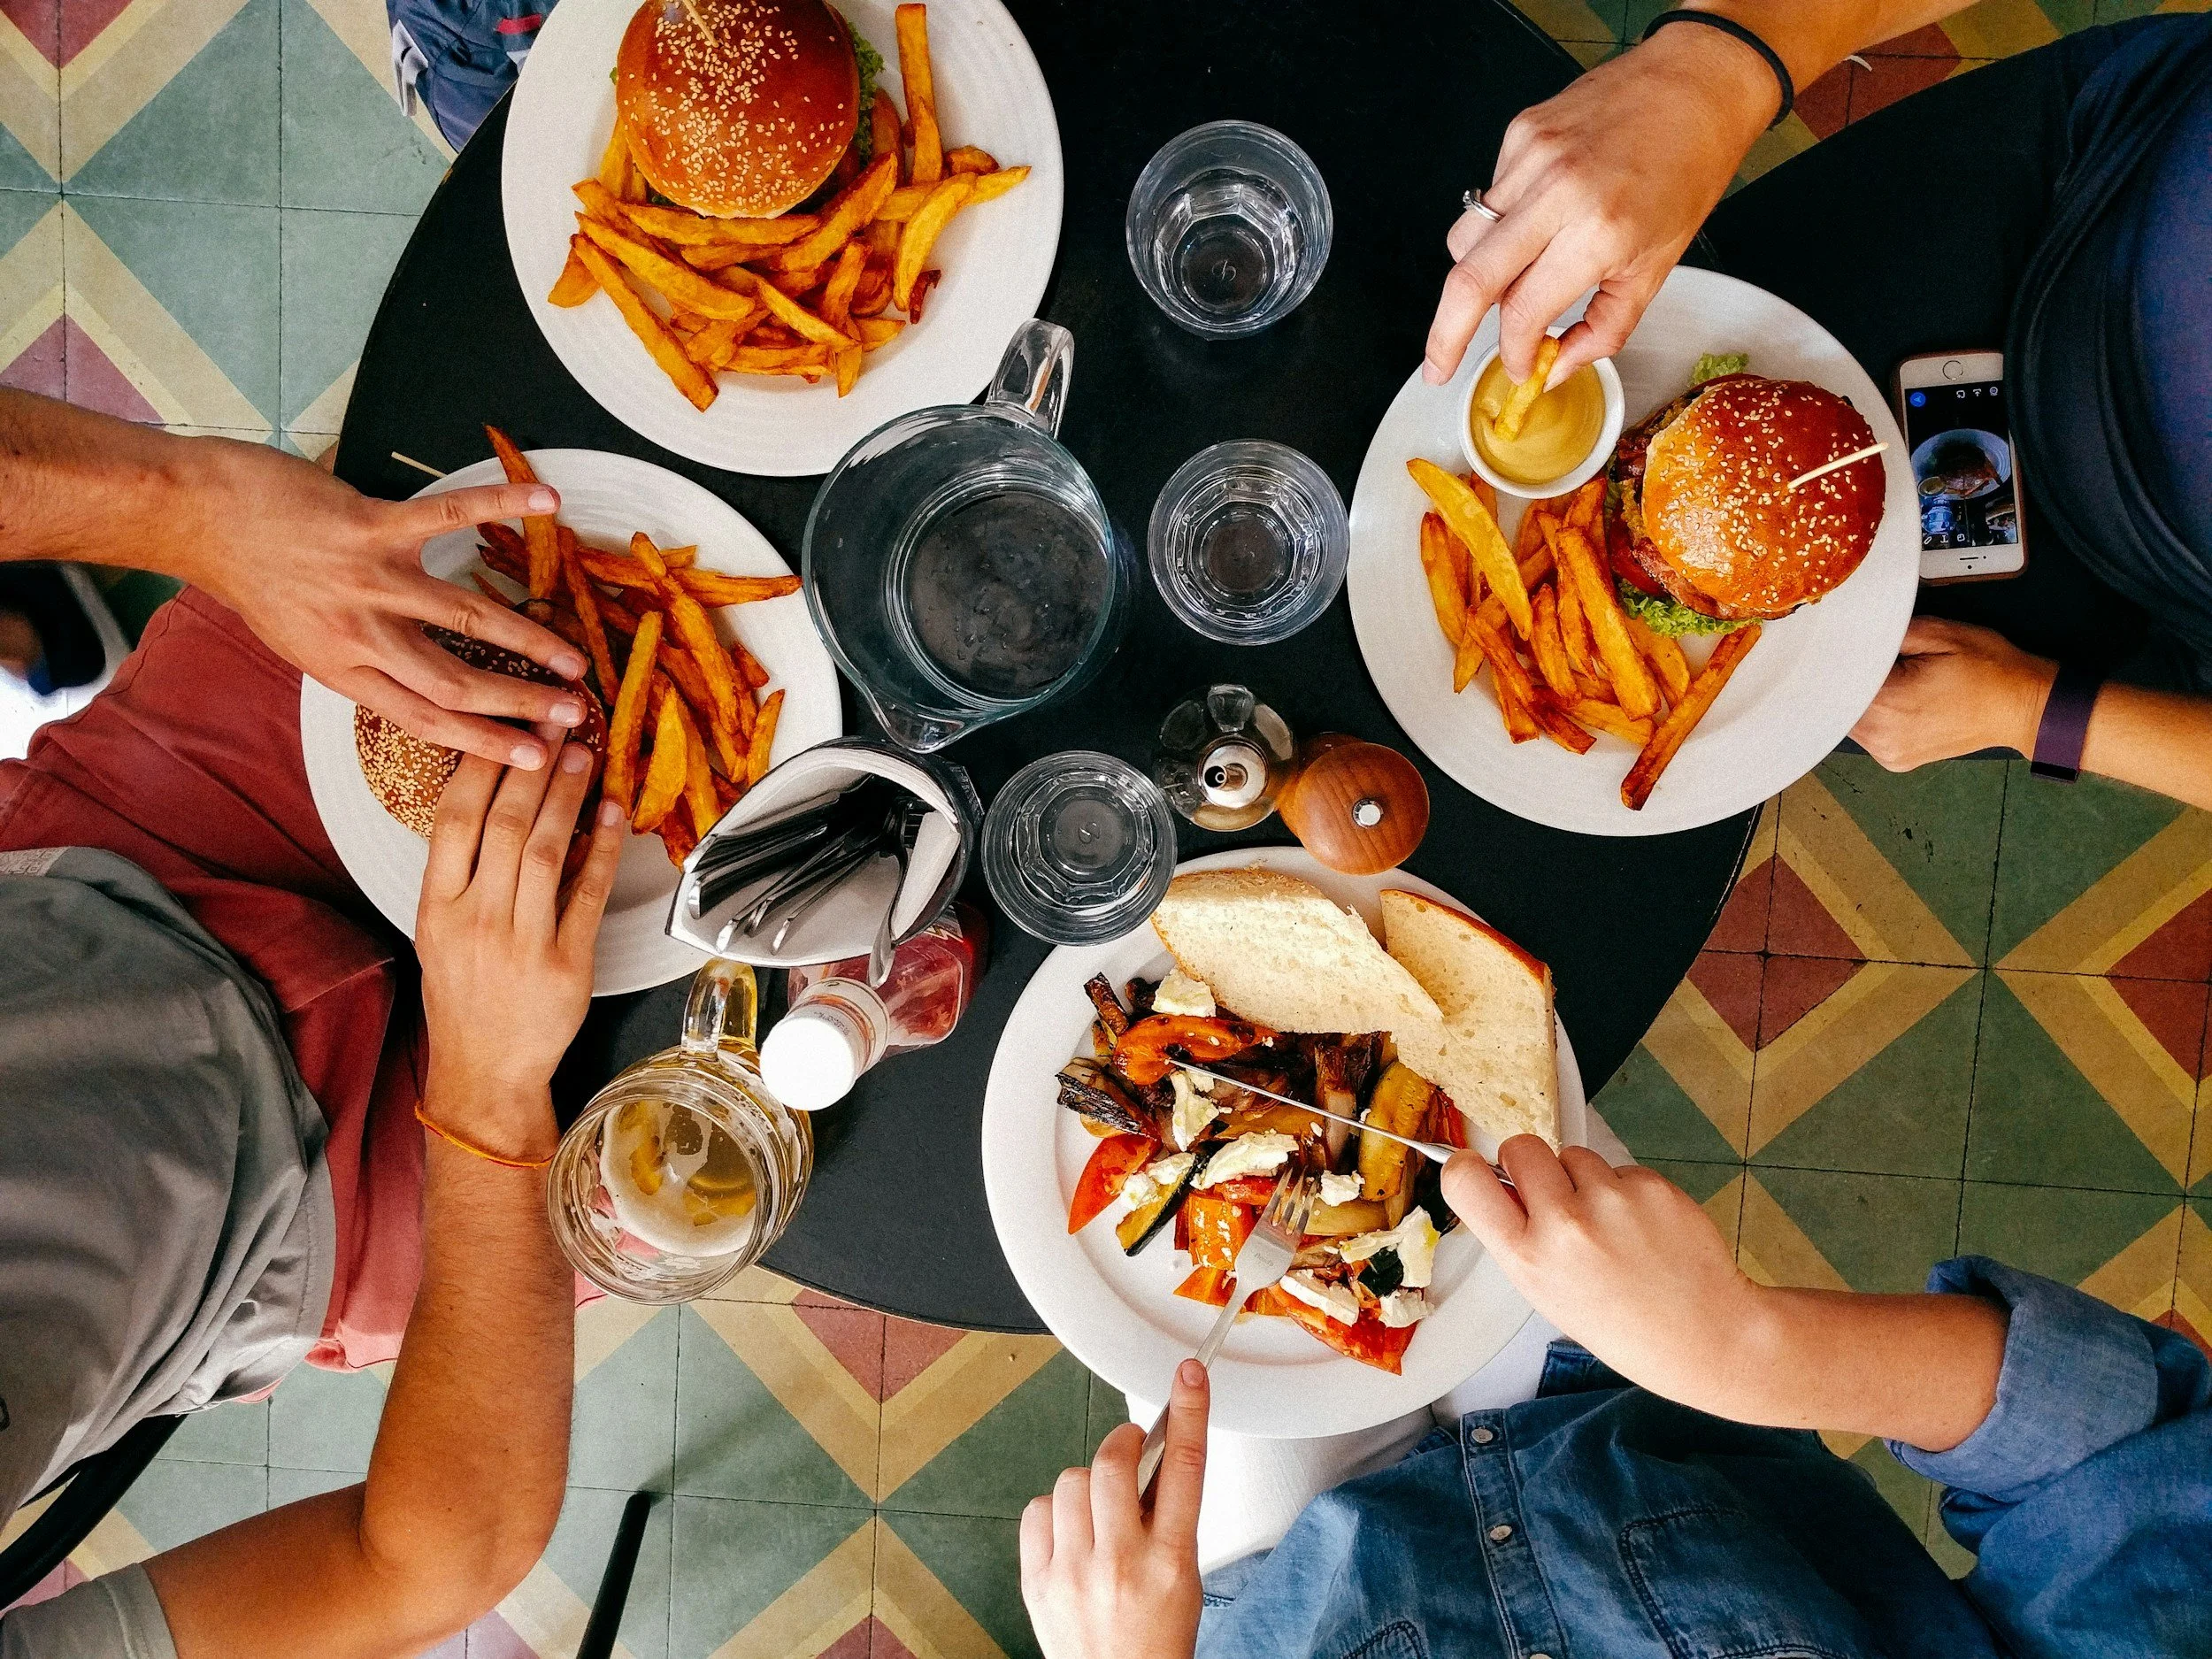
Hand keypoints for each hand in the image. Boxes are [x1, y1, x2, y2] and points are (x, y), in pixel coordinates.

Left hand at [170, 437, 589, 767]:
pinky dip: (501, 504)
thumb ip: (360, 660)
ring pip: (465, 618)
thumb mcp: (301, 641)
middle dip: (522, 703)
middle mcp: (360, 634)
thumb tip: (416, 678)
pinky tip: (547, 501)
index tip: (534, 758)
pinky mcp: (370, 526)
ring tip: (574, 657)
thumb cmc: (253, 577)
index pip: (426, 719)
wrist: (200, 518)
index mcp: (344, 670)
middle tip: (574, 714)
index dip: (486, 743)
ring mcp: (368, 580)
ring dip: (528, 640)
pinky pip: (447, 516)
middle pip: (455, 682)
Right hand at [415, 737, 625, 1157]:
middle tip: (555, 722)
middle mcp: (476, 919)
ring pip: (548, 851)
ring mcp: (522, 942)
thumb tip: (497, 801)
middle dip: (533, 766)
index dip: (482, 766)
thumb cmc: (463, 995)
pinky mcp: (567, 964)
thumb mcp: (439, 931)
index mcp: (436, 907)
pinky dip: (604, 850)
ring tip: (583, 755)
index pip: (454, 820)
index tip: (504, 727)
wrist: (485, 1070)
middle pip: (506, 825)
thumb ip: (461, 872)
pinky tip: (613, 814)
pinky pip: (589, 895)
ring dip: (568, 796)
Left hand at [1021, 1359, 1207, 1658]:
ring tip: (1100, 1510)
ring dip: (1088, 1482)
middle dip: (1122, 1444)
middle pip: (1113, 1461)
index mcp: (1171, 1561)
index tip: (1188, 1375)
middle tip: (1129, 1450)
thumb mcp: (1184, 1578)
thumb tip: (1155, 1457)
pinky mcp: (1038, 1580)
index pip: (1185, 1468)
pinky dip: (1056, 1511)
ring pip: (1071, 1479)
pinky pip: (1038, 1509)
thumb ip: (1170, 1517)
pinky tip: (1072, 1532)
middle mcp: (1121, 1563)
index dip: (1188, 1411)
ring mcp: (1074, 1571)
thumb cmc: (1155, 1640)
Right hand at [1423, 24, 1779, 386]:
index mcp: (1598, 232)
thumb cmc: (1688, 170)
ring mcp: (1531, 156)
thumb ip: (1604, 328)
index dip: (1513, 352)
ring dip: (1476, 277)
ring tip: (1510, 280)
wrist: (1698, 84)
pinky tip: (1538, 217)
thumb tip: (1557, 366)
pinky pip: (1488, 198)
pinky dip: (1501, 225)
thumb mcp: (1657, 267)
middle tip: (1438, 366)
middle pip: (1468, 280)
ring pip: (1466, 240)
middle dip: (1445, 336)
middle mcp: (1557, 192)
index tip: (1518, 366)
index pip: (1523, 312)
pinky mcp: (1520, 132)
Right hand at [1442, 1138, 1768, 1411]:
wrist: (1705, 1334)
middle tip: (1552, 1194)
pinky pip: (1619, 1168)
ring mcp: (1611, 1200)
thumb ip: (1521, 1239)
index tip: (1475, 1168)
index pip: (1466, 1181)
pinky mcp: (1651, 1185)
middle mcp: (1565, 1224)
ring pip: (1574, 1155)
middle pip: (1521, 1147)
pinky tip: (1642, 1228)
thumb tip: (1502, 1185)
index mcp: (1528, 1258)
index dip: (1465, 1166)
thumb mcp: (1548, 1295)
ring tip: (1610, 1225)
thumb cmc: (1623, 1324)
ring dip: (1584, 1179)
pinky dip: (1625, 1190)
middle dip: (1529, 1163)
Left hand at [1851, 616, 2054, 770]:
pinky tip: (1893, 698)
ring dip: (1858, 699)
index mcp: (1888, 705)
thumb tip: (1855, 635)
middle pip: (1836, 704)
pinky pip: (1867, 733)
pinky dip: (1871, 715)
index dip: (1832, 663)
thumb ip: (1888, 633)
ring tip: (1888, 678)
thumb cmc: (1989, 669)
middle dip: (1846, 679)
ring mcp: (1888, 753)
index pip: (1833, 683)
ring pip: (1848, 720)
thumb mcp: (1939, 633)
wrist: (2024, 706)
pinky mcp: (1896, 760)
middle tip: (1864, 657)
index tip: (1833, 647)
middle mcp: (1882, 737)